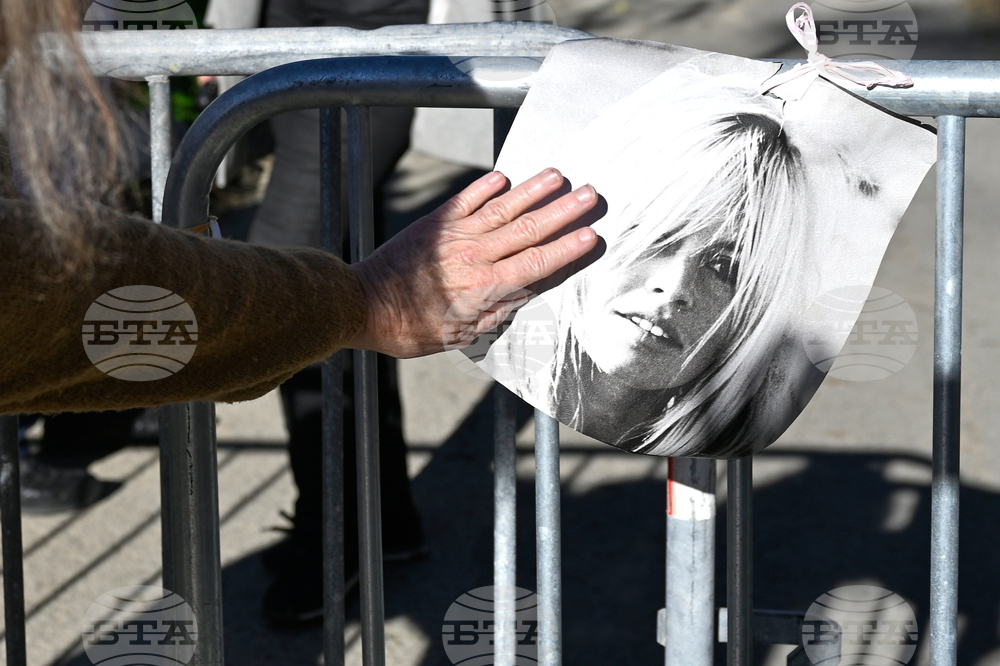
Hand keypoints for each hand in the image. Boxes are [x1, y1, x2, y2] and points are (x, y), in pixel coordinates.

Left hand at [349, 168, 598, 357]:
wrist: (365, 304)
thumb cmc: (411, 328)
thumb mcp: (460, 335)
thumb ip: (495, 311)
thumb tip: (525, 290)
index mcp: (484, 287)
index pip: (537, 263)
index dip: (567, 248)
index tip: (591, 235)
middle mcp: (475, 256)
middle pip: (529, 229)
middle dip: (563, 211)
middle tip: (590, 195)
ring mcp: (456, 235)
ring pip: (503, 208)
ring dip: (533, 190)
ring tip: (558, 175)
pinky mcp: (436, 222)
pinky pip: (467, 199)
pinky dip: (486, 186)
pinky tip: (504, 176)